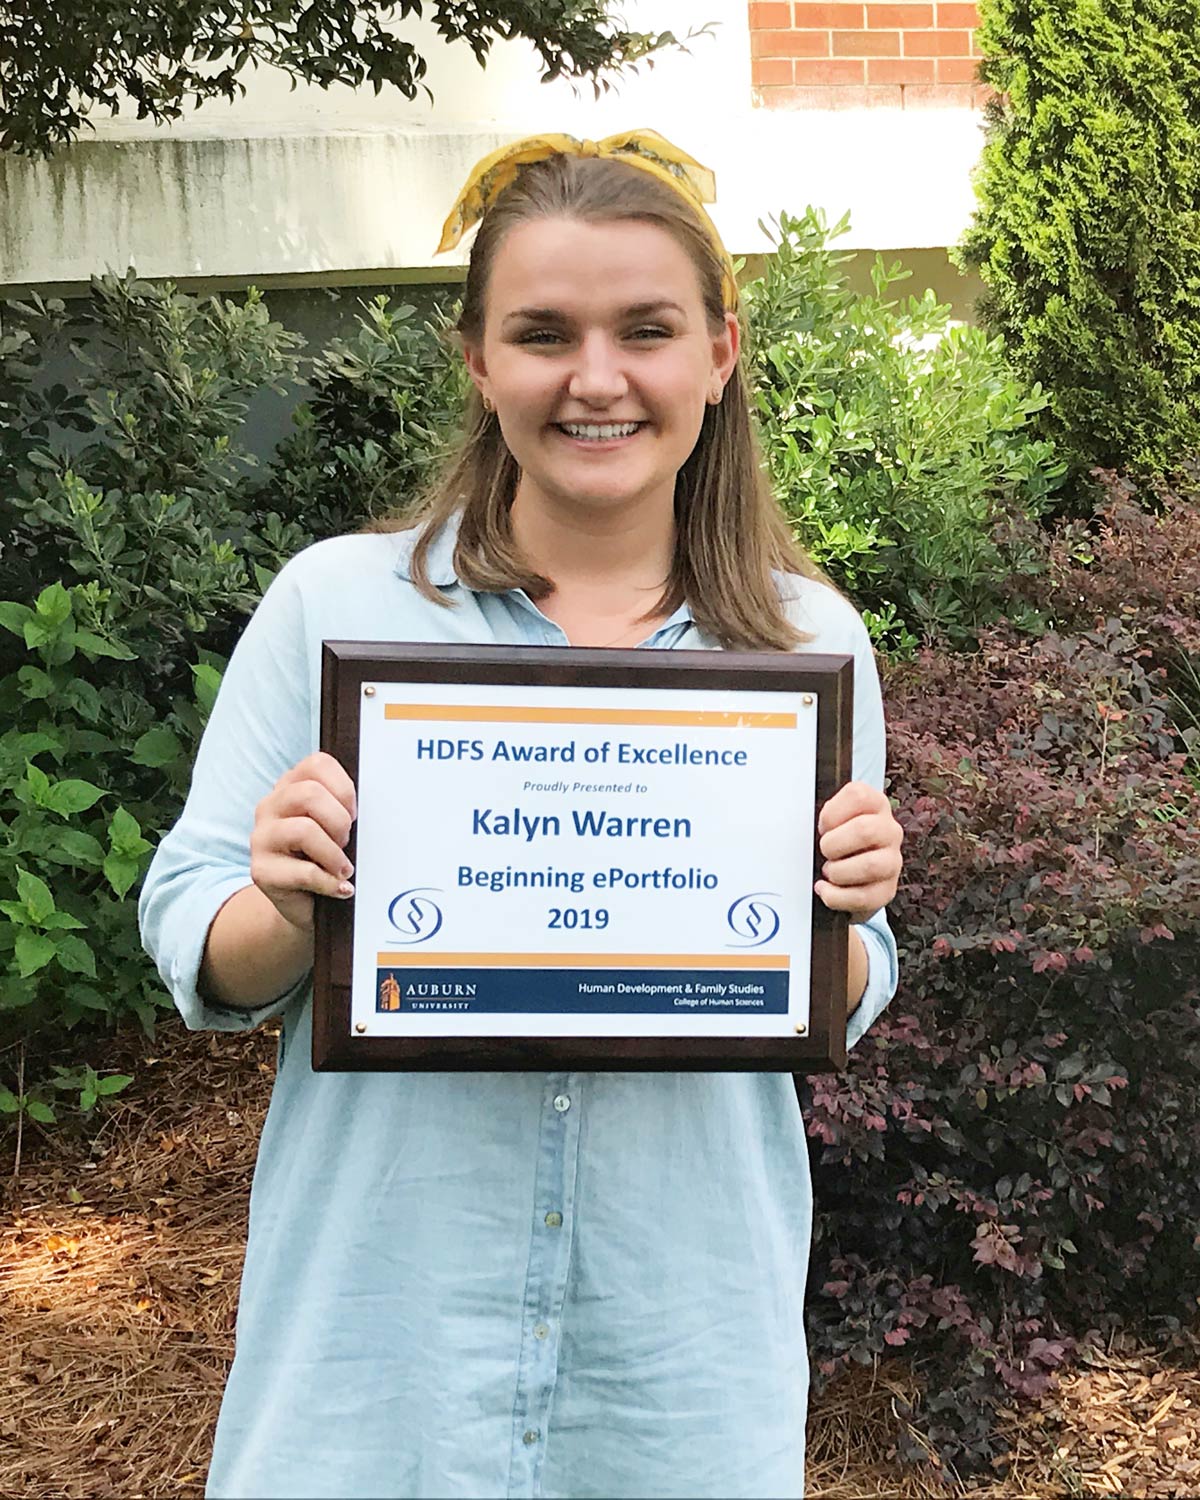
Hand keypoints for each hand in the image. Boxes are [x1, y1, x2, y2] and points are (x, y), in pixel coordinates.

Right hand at [249, 752, 357, 932]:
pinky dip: (330, 882)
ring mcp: (262, 838)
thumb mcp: (337, 828)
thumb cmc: (326, 859)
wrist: (304, 905)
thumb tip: (380, 805)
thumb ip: (346, 809)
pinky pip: (303, 871)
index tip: (354, 814)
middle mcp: (271, 806)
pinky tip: (340, 888)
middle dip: (339, 821)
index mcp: (291, 786)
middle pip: (309, 794)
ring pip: (304, 830)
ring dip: (334, 853)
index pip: (317, 764)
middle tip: (346, 843)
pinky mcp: (261, 871)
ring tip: (343, 868)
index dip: (344, 788)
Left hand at [814, 780, 902, 923]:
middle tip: (823, 851)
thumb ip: (819, 816)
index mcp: (874, 805)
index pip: (857, 796)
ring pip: (870, 865)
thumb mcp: (828, 820)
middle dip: (833, 844)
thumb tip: (792, 824)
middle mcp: (889, 830)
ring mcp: (892, 861)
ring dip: (838, 871)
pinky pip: (863, 896)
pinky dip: (836, 896)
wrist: (848, 875)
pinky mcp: (886, 890)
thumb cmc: (834, 840)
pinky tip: (825, 889)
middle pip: (865, 830)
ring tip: (827, 871)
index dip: (831, 813)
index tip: (822, 826)